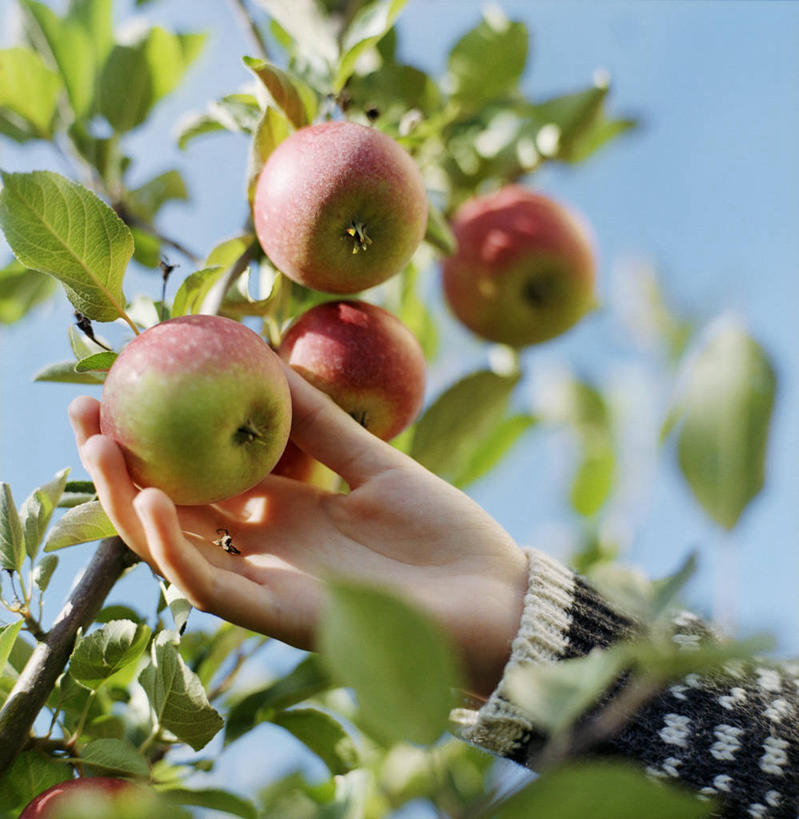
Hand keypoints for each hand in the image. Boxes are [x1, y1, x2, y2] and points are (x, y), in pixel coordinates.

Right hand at [69, 365, 527, 697]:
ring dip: (128, 504)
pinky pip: (215, 585)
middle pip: (173, 508)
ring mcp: (272, 583)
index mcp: (286, 509)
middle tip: (86, 409)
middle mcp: (267, 546)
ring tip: (99, 446)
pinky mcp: (286, 616)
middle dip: (122, 465)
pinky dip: (177, 550)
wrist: (495, 597)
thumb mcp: (375, 461)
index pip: (202, 472)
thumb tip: (268, 359)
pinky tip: (154, 502)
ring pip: (175, 550)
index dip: (158, 435)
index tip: (125, 384)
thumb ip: (321, 421)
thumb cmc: (442, 532)